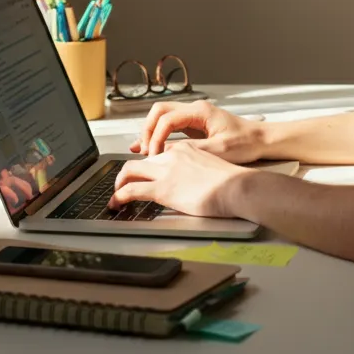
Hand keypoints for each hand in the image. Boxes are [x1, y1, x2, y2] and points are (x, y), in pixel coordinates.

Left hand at [110, 144, 251, 217]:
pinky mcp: (163, 188)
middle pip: (139, 160)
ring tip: (116, 196)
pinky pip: (131, 189)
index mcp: (185, 149)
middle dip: (126, 173)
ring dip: (118, 183)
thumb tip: (192, 181)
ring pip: (129, 171)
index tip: (141, 175)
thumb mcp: (212, 167)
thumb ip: (197, 169)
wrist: (238, 187)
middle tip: (122, 185)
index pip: (157, 154)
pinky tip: (116, 204)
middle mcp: (172, 156)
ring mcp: (166, 171)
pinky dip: (119, 196)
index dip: (146, 166)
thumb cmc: (233, 183)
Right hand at [130, 99, 266, 160]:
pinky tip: (152, 148)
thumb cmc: (245, 143)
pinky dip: (160, 136)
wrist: (261, 140)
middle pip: (159, 111)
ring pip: (163, 117)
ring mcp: (194, 116)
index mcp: (200, 112)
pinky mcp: (195, 125)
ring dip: (152, 132)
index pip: (167, 119)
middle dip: (148, 130)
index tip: (154, 155)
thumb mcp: (218, 150)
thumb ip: (192, 151)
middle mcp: (195, 109)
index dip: (156, 137)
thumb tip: (168, 155)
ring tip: (142, 150)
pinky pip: (171, 126)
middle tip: (144, 151)